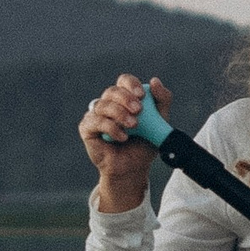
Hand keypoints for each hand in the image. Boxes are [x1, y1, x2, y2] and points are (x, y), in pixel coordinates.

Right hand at [80, 73, 169, 207]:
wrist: (133, 169)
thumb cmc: (144, 145)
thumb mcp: (160, 123)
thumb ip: (162, 101)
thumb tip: (154, 80)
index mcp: (124, 99)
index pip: (124, 81)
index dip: (131, 84)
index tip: (142, 95)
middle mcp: (108, 104)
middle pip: (112, 90)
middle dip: (126, 98)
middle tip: (139, 110)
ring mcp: (96, 115)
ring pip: (103, 105)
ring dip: (119, 113)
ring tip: (133, 126)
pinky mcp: (87, 129)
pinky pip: (95, 121)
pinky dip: (110, 127)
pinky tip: (122, 137)